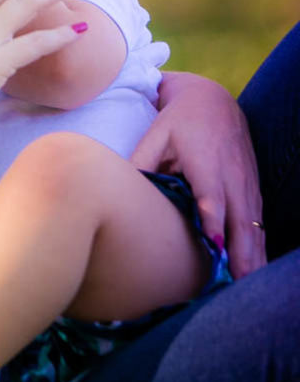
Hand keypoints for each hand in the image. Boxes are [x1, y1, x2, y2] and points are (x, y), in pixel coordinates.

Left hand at [131, 71, 266, 277]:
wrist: (213, 99)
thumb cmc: (178, 120)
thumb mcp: (156, 135)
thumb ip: (142, 161)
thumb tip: (122, 187)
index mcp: (207, 163)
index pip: (212, 197)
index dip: (214, 220)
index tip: (213, 245)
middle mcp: (232, 176)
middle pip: (239, 218)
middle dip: (239, 250)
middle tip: (235, 280)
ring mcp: (246, 183)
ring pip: (253, 224)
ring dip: (252, 254)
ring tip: (247, 282)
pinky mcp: (252, 188)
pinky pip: (258, 221)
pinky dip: (259, 244)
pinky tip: (255, 266)